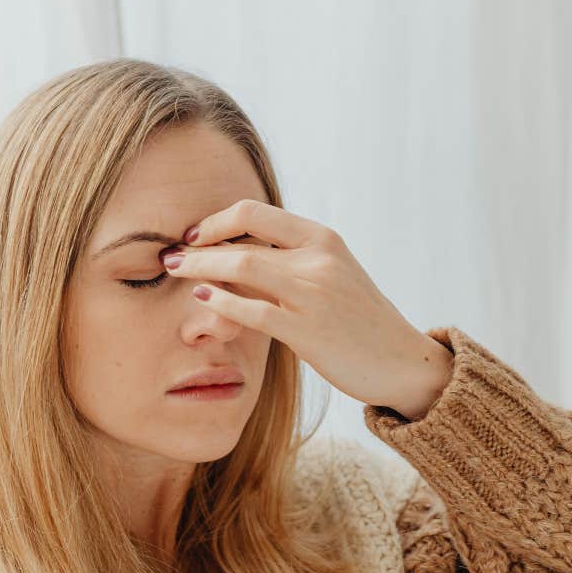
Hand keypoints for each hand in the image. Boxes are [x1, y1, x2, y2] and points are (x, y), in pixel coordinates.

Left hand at [160, 198, 450, 412]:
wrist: (401, 361)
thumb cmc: (360, 321)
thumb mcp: (332, 275)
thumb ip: (292, 261)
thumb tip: (238, 253)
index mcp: (322, 239)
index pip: (255, 211)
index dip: (216, 220)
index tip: (194, 235)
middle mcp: (318, 258)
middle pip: (242, 238)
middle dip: (198, 246)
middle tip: (170, 255)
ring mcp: (314, 293)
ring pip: (242, 266)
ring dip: (200, 267)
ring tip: (175, 271)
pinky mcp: (308, 330)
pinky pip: (254, 310)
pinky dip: (222, 301)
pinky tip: (203, 299)